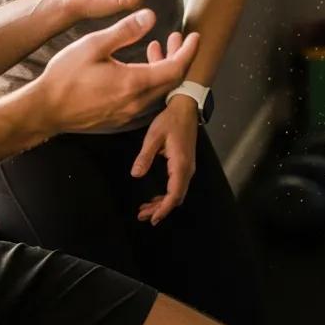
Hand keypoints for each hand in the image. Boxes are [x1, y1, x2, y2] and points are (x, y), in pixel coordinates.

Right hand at [32, 9, 199, 132]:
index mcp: (134, 83)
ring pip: (158, 91)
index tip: (194, 36)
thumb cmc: (65, 76)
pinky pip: (145, 99)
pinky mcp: (119, 117)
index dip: (188, 52)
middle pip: (171, 82)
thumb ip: (124, 32)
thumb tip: (151, 17)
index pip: (175, 69)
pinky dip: (151, 81)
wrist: (45, 110)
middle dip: (180, 59)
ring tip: (158, 48)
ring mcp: (128, 113)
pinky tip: (140, 67)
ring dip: (164, 70)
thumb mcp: (93, 45)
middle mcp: (136, 102)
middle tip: (179, 39)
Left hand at [131, 32, 199, 224]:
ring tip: (146, 209)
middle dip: (160, 209)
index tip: (152, 218)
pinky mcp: (185, 162)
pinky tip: (155, 195)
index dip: (163, 209)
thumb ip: (145, 156)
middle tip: (143, 215)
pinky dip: (167, 193)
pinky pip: (177, 184)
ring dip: (163, 202)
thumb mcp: (154, 136)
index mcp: (180, 164)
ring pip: (177, 192)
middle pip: (176, 197)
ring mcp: (188, 166)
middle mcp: (187, 168)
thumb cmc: (170, 120)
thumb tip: (135, 175)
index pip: (174, 194)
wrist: (185, 105)